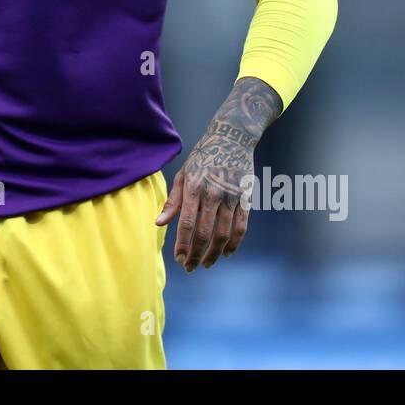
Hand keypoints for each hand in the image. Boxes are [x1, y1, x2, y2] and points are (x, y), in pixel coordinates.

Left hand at [155, 76, 281, 271]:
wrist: (232, 138)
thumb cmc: (202, 156)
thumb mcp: (183, 173)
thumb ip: (172, 201)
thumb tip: (158, 223)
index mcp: (194, 187)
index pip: (186, 223)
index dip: (182, 245)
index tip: (178, 259)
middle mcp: (213, 194)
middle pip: (204, 233)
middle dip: (196, 254)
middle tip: (189, 267)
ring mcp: (231, 197)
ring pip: (224, 234)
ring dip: (214, 253)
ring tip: (205, 264)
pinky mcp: (245, 199)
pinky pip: (241, 227)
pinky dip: (235, 243)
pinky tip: (227, 253)